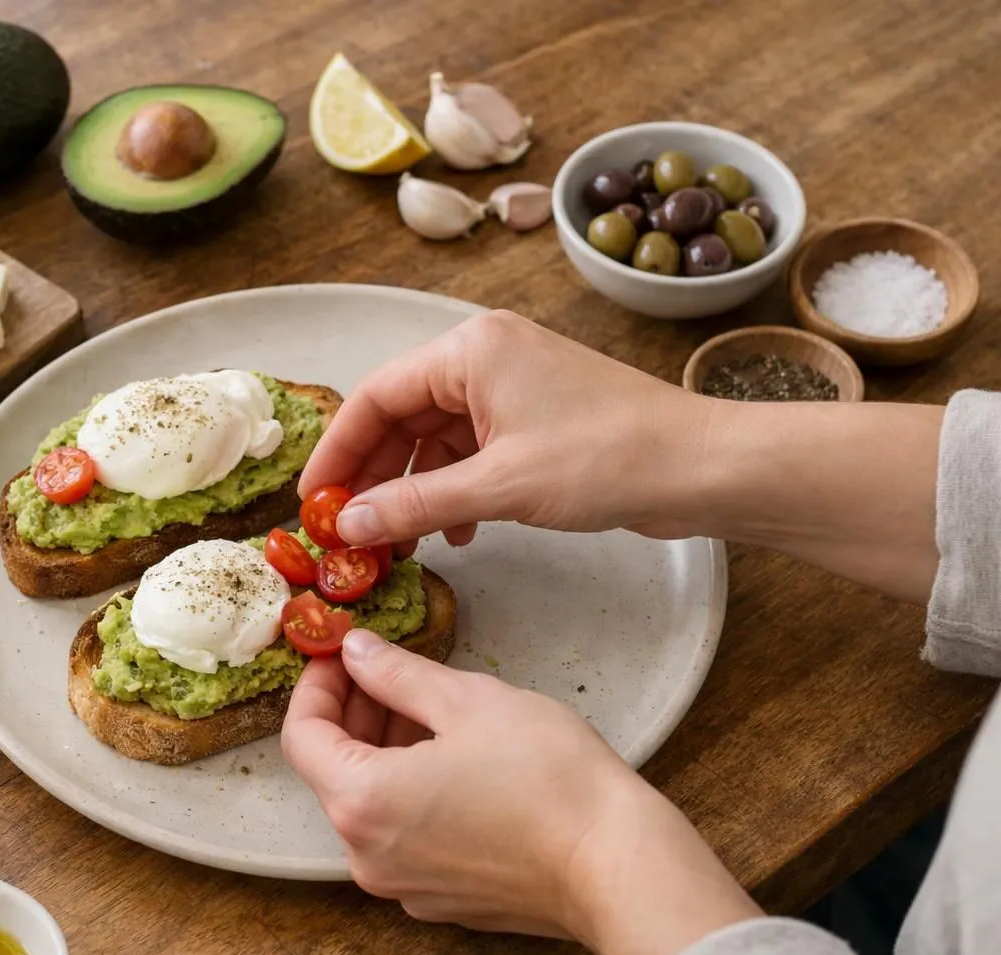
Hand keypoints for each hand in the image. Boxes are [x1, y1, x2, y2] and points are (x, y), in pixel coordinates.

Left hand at [283, 630, 761, 954]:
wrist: (618, 866)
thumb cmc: (549, 779)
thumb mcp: (467, 700)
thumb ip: (396, 673)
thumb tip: (356, 652)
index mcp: (361, 802)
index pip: (302, 736)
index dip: (317, 686)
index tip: (341, 655)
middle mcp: (368, 855)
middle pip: (333, 772)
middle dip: (354, 714)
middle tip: (389, 670)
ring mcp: (404, 886)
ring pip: (370, 805)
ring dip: (385, 752)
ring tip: (430, 708)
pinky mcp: (442, 901)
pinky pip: (404, 837)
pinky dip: (411, 793)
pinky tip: (455, 760)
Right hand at [299, 310, 709, 548]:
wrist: (702, 467)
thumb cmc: (609, 458)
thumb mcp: (500, 486)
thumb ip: (416, 505)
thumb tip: (349, 525)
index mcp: (470, 350)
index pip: (375, 396)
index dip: (338, 452)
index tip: (313, 502)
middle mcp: (485, 358)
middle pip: (401, 417)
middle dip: (375, 478)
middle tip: (347, 532)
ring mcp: (512, 388)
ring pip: (435, 440)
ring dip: (414, 491)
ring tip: (397, 544)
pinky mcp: (535, 421)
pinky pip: (471, 453)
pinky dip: (453, 491)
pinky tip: (453, 533)